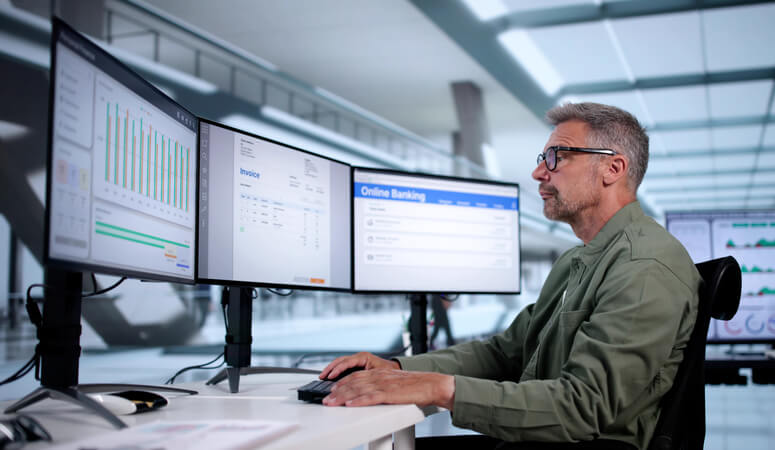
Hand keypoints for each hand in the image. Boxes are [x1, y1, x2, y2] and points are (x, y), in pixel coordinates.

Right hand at [319, 352, 398, 379]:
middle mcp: (359, 357)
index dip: (337, 369)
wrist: (395, 371)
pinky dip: (335, 371)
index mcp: (364, 357)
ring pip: (340, 363)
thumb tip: (353, 383)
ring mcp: (357, 360)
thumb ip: (365, 377)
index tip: (330, 376)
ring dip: (331, 369)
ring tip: (323, 377)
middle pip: (340, 361)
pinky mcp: (356, 365)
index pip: (346, 362)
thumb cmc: (388, 372)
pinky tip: (330, 377)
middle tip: (322, 376)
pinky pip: (343, 367)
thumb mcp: (377, 374)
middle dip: (330, 368)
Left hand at [322, 368, 454, 409]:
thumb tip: (367, 394)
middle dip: (337, 391)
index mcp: (379, 373)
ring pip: (358, 389)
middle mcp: (379, 377)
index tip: (331, 390)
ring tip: (332, 403)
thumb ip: (380, 386)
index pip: (355, 376)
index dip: (341, 383)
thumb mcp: (393, 383)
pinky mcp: (389, 394)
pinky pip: (371, 397)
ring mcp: (383, 384)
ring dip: (343, 396)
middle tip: (326, 399)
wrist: (430, 385)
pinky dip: (359, 401)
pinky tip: (350, 404)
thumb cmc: (414, 386)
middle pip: (353, 382)